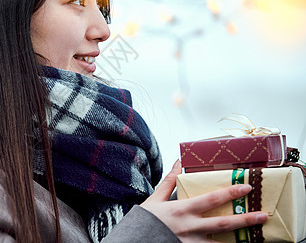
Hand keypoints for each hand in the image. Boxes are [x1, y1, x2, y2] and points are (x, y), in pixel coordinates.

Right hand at [140, 160, 267, 242]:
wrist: (134, 242)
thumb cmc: (145, 221)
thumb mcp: (155, 199)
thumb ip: (169, 182)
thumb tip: (179, 162)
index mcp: (182, 210)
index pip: (212, 199)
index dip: (231, 193)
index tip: (246, 188)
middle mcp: (190, 227)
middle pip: (223, 224)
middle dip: (245, 219)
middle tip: (263, 216)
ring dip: (239, 240)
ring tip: (255, 237)